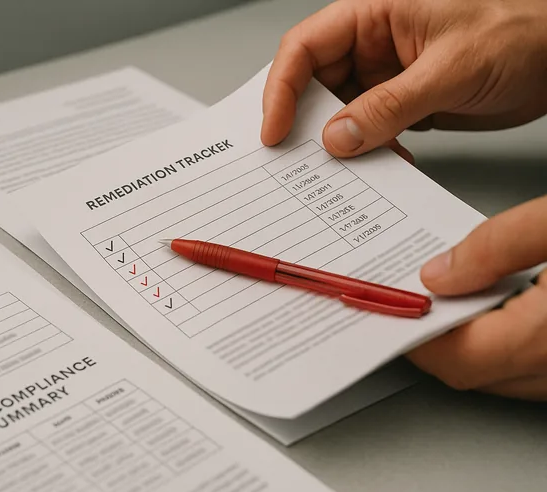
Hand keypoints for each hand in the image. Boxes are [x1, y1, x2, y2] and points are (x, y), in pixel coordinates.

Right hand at [261, 0, 546, 156]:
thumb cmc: (524, 29)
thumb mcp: (451, 68)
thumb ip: (389, 105)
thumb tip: (337, 138)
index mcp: (375, 14)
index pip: (305, 47)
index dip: (281, 89)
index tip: (274, 131)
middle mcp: (374, 44)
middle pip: (314, 83)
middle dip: (304, 122)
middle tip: (296, 160)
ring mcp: (387, 76)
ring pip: (339, 113)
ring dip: (338, 144)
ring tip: (340, 171)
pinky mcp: (404, 104)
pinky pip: (369, 131)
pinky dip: (368, 152)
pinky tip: (379, 165)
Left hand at [405, 196, 546, 399]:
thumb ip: (496, 246)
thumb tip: (438, 274)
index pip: (456, 359)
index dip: (412, 336)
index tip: (386, 309)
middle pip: (475, 370)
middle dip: (435, 335)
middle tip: (410, 298)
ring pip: (502, 372)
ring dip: (470, 338)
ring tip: (451, 294)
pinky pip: (530, 365)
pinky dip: (504, 339)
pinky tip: (498, 302)